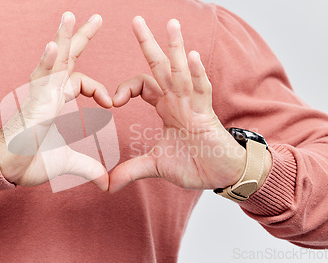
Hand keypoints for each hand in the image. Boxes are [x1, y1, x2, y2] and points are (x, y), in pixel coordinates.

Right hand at [0, 12, 111, 190]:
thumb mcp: (68, 161)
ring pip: (52, 60)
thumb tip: (105, 182)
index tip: (112, 104)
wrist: (8, 171)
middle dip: (80, 36)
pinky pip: (41, 79)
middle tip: (96, 16)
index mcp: (56, 100)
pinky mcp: (32, 104)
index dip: (99, 89)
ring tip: (70, 15)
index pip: (80, 80)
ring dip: (62, 37)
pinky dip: (47, 62)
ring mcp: (39, 95)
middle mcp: (48, 92)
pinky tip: (54, 44)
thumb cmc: (31, 161)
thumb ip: (89, 166)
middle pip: (66, 57)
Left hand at [110, 17, 270, 192]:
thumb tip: (107, 185)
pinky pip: (201, 90)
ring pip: (182, 71)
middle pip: (160, 67)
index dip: (125, 88)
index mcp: (166, 107)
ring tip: (171, 23)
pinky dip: (196, 74)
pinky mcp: (207, 115)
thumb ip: (131, 170)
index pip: (143, 85)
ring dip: (176, 47)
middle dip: (148, 43)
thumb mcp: (155, 166)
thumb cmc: (195, 164)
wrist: (221, 175)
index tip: (110, 101)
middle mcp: (179, 100)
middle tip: (135, 19)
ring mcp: (194, 104)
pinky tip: (191, 56)